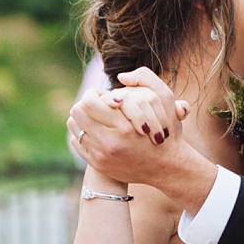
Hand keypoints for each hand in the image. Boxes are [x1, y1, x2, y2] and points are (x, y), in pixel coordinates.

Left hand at [67, 69, 216, 212]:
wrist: (166, 167)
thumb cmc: (168, 131)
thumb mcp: (165, 100)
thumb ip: (145, 79)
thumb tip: (121, 75)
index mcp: (124, 127)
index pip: (88, 103)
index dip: (93, 94)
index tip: (103, 95)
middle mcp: (109, 143)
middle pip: (77, 113)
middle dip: (86, 104)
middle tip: (98, 104)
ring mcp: (101, 156)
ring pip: (75, 127)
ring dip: (83, 118)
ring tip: (97, 116)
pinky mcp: (97, 165)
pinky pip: (77, 143)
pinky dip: (84, 134)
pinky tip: (97, 131)